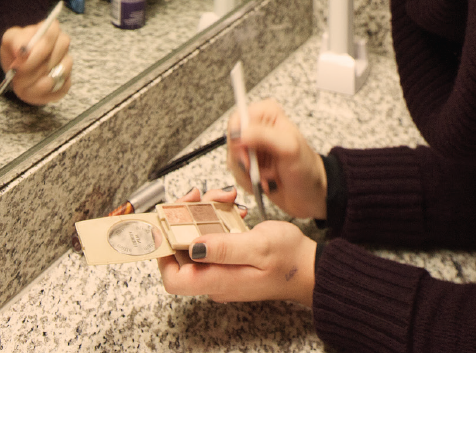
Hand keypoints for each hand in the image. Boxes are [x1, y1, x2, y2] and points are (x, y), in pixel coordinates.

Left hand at [0, 20, 71, 104]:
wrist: (18, 68)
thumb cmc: (15, 50)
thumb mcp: (10, 40)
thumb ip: (15, 41)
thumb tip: (23, 51)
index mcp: (50, 29)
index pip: (51, 37)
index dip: (36, 53)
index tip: (20, 64)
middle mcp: (62, 45)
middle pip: (52, 60)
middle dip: (31, 71)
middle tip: (16, 76)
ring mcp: (66, 64)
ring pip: (56, 77)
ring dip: (34, 85)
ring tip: (20, 84)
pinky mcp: (66, 82)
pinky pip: (58, 91)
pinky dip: (41, 94)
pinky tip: (30, 90)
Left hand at [157, 188, 315, 305]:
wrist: (311, 267)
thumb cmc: (290, 260)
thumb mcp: (259, 247)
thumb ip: (225, 248)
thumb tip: (193, 247)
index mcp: (218, 280)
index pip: (173, 278)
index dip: (164, 251)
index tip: (168, 223)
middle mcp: (215, 279)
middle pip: (181, 251)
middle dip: (184, 219)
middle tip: (197, 196)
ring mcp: (221, 269)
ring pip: (196, 239)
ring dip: (203, 213)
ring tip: (222, 195)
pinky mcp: (228, 259)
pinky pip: (212, 237)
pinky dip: (217, 218)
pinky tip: (230, 206)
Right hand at [227, 99, 326, 219]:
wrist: (311, 195)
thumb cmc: (307, 169)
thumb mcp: (290, 148)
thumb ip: (264, 136)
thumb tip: (240, 132)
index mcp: (267, 114)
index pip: (238, 119)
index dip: (238, 140)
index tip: (247, 157)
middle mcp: (258, 128)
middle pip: (232, 142)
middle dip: (245, 162)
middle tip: (260, 171)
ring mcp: (252, 148)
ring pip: (233, 160)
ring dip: (249, 175)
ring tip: (268, 178)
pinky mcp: (249, 164)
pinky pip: (236, 174)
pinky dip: (249, 183)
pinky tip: (264, 183)